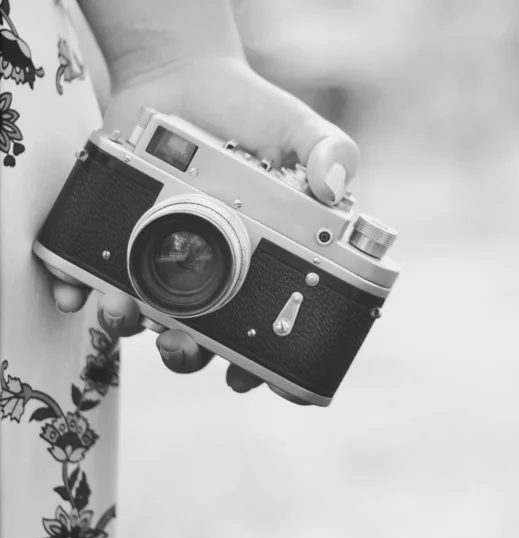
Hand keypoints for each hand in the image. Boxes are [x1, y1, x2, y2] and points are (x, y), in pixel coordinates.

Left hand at [52, 56, 359, 390]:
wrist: (183, 79)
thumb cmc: (252, 111)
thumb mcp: (297, 130)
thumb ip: (327, 152)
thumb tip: (335, 185)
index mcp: (268, 261)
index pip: (272, 329)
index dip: (265, 364)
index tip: (250, 378)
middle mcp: (220, 270)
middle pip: (206, 337)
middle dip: (191, 356)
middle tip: (183, 347)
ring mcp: (170, 257)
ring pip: (153, 316)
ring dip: (138, 328)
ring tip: (128, 311)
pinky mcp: (127, 236)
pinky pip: (105, 276)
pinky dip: (88, 293)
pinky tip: (84, 295)